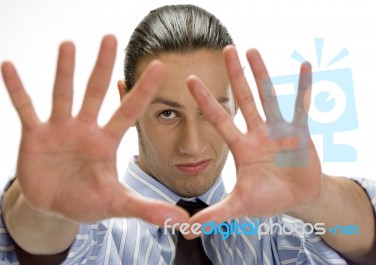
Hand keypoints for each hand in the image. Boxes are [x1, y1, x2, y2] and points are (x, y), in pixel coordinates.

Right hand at [2, 35, 187, 224]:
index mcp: (106, 141)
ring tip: (68, 44)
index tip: (159, 65)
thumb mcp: (115, 204)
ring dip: (64, 70)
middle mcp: (85, 128)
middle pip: (95, 92)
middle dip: (103, 67)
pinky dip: (17, 90)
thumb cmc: (87, 200)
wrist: (55, 206)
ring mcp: (59, 129)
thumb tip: (177, 219)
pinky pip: (25, 108)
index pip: (129, 110)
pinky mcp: (34, 135)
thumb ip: (143, 207)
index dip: (143, 90)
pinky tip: (8, 67)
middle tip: (111, 37)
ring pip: (62, 94)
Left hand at [187, 46, 321, 224]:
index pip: (219, 119)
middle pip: (243, 99)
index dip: (206, 101)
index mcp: (241, 147)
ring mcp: (278, 130)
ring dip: (263, 74)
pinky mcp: (300, 132)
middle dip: (235, 76)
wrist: (297, 199)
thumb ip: (216, 214)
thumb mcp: (240, 206)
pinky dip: (303, 88)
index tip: (190, 80)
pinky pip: (301, 106)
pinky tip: (304, 66)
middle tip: (226, 49)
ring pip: (269, 96)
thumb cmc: (267, 199)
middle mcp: (257, 133)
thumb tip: (186, 229)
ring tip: (254, 49)